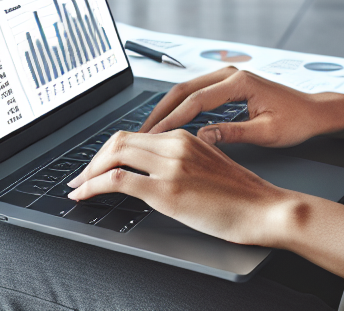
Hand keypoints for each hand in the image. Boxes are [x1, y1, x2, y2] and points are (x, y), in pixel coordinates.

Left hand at [66, 128, 291, 246]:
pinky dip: (94, 186)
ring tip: (80, 188)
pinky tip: (86, 196)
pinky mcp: (167, 189)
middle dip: (94, 160)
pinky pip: (118, 180)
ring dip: (90, 172)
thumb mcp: (209, 167)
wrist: (263, 208)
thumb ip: (182, 162)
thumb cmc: (242, 195)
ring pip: (114, 155)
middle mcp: (176, 144)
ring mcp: (171, 165)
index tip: (97, 166)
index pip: (135, 135)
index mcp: (186, 137)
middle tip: (82, 177)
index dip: (109, 150)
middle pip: (119, 140)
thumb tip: (155, 173)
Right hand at [138, 67, 343, 147]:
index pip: (195, 101)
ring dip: (167, 109)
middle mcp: (231, 74)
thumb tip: (202, 138)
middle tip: (139, 134)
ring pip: (187, 90)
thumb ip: (234, 134)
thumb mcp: (267, 133)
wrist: (314, 111)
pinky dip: (180, 107)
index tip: (151, 137)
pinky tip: (170, 125)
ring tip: (148, 131)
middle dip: (160, 112)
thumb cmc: (296, 121)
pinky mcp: (229, 84)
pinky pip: (197, 94)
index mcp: (239, 82)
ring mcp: (229, 77)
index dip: (170, 121)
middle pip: (183, 90)